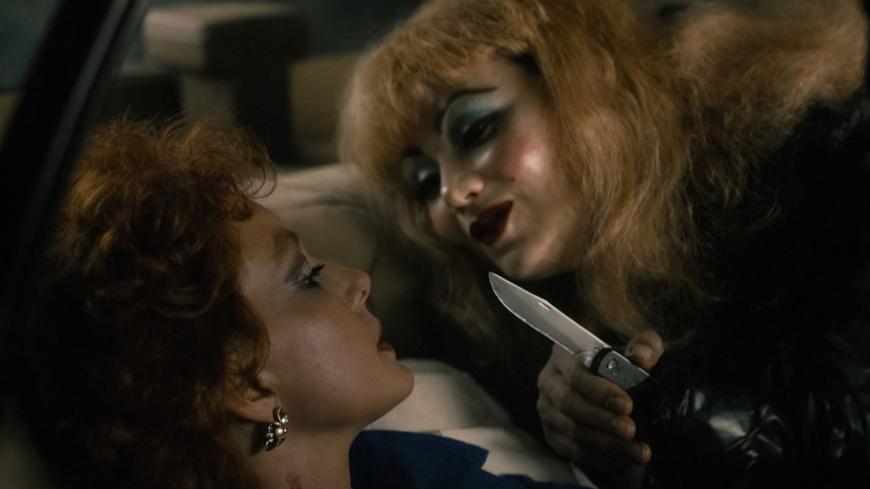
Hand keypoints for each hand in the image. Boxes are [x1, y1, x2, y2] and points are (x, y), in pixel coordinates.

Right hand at [537, 330, 663, 468]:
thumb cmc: (623, 363)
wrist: (612, 387)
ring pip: (570, 430)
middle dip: (601, 419)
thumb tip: (642, 357)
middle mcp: (550, 381)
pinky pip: (572, 450)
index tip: (626, 404)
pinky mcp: (552, 434)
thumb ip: (644, 345)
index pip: (575, 372)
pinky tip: (624, 460)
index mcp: (564, 354)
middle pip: (568, 402)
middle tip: (630, 430)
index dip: (599, 390)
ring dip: (604, 443)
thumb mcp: (638, 347)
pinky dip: (599, 458)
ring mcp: (548, 409)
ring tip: (636, 451)